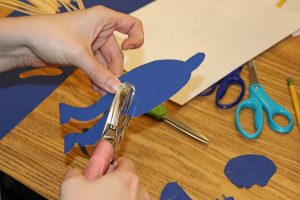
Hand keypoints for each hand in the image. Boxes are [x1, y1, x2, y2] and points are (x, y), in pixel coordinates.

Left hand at [0, 6, 143, 93]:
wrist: (24, 42)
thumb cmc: (50, 35)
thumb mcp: (79, 54)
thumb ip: (99, 72)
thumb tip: (116, 88)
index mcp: (104, 19)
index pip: (132, 25)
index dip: (136, 38)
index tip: (130, 50)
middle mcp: (100, 30)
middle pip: (118, 53)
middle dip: (114, 71)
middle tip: (111, 88)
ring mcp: (92, 43)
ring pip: (106, 63)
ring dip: (105, 78)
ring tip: (101, 93)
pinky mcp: (84, 54)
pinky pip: (97, 68)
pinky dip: (97, 78)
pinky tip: (96, 89)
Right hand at [60, 141, 149, 199]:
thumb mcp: (71, 187)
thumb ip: (75, 171)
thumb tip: (76, 171)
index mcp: (127, 178)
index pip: (124, 161)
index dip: (110, 165)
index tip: (103, 170)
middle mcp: (140, 191)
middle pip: (127, 177)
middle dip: (113, 181)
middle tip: (98, 189)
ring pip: (130, 193)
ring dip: (118, 195)